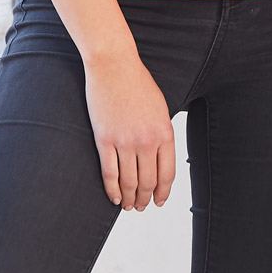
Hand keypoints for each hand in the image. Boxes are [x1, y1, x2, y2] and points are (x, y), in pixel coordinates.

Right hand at [83, 56, 175, 210]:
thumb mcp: (160, 108)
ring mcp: (124, 141)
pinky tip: (114, 197)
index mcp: (164, 131)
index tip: (159, 201)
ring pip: (128, 182)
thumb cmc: (138, 83)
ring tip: (128, 206)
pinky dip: (112, 190)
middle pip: (147, 182)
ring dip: (129, 199)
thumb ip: (161, 133)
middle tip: (141, 207)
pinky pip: (109, 173)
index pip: (167, 173)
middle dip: (145, 199)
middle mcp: (146, 140)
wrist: (115, 66)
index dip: (163, 192)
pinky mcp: (105, 140)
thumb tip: (159, 159)